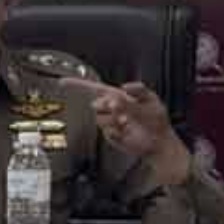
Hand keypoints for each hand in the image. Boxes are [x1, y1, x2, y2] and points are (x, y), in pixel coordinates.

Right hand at [74, 79, 189, 184]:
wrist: (159, 142)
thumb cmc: (157, 121)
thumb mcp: (152, 100)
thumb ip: (139, 90)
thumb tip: (124, 86)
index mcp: (118, 97)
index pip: (94, 88)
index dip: (78, 85)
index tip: (63, 82)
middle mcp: (111, 109)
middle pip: (96, 104)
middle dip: (108, 105)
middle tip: (121, 108)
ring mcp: (109, 123)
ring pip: (101, 118)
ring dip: (115, 119)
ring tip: (129, 122)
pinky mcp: (111, 135)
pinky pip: (107, 131)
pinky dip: (119, 131)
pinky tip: (128, 131)